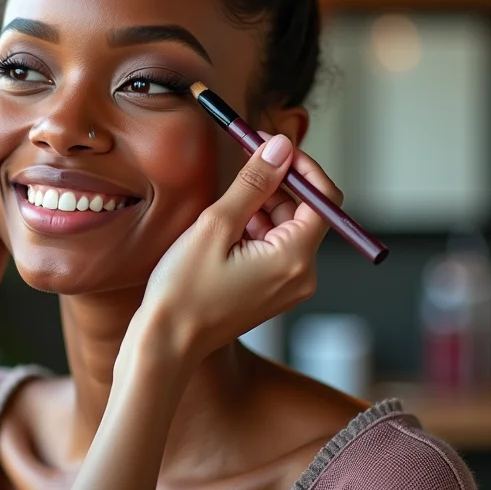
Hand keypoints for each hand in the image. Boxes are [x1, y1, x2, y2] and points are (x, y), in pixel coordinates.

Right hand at [132, 133, 341, 366]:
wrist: (166, 342)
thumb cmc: (184, 290)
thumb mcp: (216, 226)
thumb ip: (253, 184)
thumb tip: (279, 147)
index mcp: (294, 259)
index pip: (324, 200)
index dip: (303, 167)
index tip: (274, 147)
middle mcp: (301, 276)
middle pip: (305, 213)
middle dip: (277, 184)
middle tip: (243, 160)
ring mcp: (287, 287)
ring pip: (286, 229)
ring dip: (261, 206)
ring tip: (223, 205)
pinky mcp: (271, 291)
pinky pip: (274, 249)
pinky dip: (254, 229)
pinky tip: (224, 228)